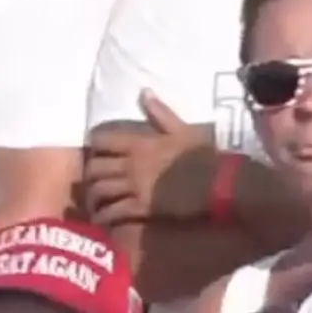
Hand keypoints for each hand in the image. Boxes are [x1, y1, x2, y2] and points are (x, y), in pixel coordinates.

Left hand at [82, 94, 207, 226]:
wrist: (221, 182)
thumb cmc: (205, 155)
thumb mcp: (183, 129)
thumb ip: (160, 113)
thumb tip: (144, 91)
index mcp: (140, 144)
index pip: (102, 140)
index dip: (94, 146)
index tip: (96, 152)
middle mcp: (131, 164)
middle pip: (95, 168)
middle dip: (90, 176)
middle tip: (93, 181)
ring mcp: (136, 187)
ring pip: (100, 191)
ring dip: (94, 198)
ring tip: (95, 204)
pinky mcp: (143, 207)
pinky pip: (115, 212)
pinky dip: (105, 217)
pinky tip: (104, 220)